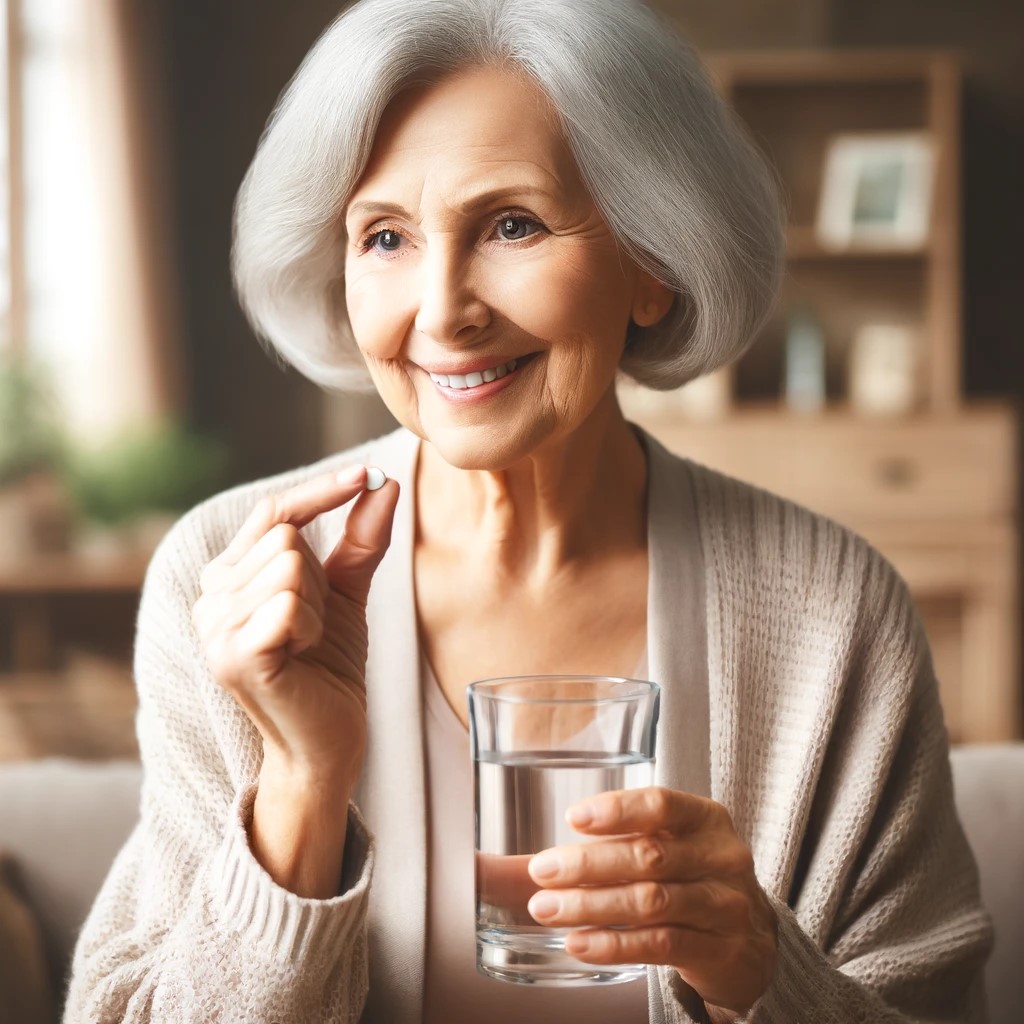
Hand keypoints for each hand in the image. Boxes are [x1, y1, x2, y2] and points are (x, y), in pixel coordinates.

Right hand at [192, 463, 398, 782]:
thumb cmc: (331, 662)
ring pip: (289, 567)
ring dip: (316, 607)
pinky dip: (311, 627)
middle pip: (286, 540)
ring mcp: (214, 628)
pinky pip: (288, 604)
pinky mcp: (232, 656)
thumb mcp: (347, 590)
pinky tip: (300, 655)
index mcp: (231, 574)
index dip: (320, 491)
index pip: (273, 511)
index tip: (365, 474)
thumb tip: (382, 483)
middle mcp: (210, 596)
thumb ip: (361, 537)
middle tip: (315, 625)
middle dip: (320, 580)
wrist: (329, 736)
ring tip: (305, 642)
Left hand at [525, 786, 777, 1016]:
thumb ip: (609, 844)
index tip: (573, 818)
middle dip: (589, 864)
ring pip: (651, 902)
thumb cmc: (690, 879)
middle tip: (542, 872)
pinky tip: (579, 942)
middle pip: (650, 856)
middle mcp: (721, 856)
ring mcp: (725, 904)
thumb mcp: (666, 848)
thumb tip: (499, 863)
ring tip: (547, 909)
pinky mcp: (719, 949)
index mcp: (706, 817)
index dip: (618, 810)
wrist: (751, 943)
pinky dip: (614, 943)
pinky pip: (660, 945)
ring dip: (592, 905)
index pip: (662, 805)